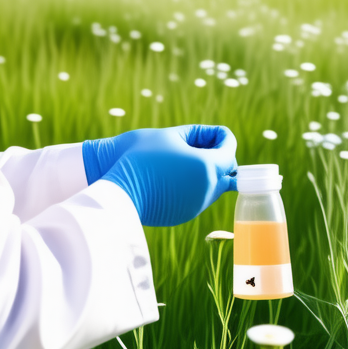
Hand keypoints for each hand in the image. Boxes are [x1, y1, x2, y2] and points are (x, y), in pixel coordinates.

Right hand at [82, 125, 237, 226]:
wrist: (117, 189)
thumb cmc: (141, 157)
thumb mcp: (171, 135)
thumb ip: (199, 135)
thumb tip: (215, 139)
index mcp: (207, 166)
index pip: (230, 150)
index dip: (223, 138)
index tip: (211, 133)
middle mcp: (208, 188)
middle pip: (226, 170)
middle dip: (218, 156)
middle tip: (199, 145)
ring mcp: (198, 204)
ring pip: (214, 185)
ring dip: (207, 172)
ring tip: (183, 160)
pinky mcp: (186, 214)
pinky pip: (200, 197)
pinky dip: (195, 186)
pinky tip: (175, 176)